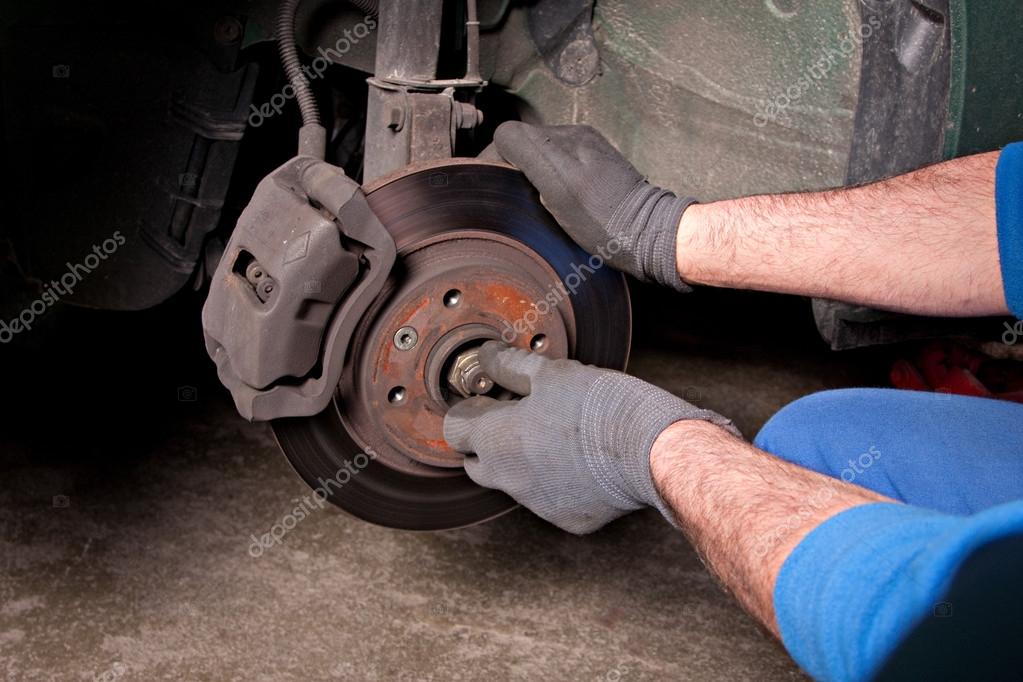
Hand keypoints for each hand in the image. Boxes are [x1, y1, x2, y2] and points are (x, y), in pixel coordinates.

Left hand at [443, 342, 738, 533]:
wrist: (650, 450)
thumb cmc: (600, 406)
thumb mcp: (551, 373)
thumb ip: (509, 366)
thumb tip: (487, 355)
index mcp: (496, 442)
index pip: (455, 431)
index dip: (469, 411)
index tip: (487, 400)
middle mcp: (509, 480)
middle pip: (477, 464)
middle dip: (487, 443)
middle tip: (515, 418)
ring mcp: (537, 505)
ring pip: (515, 482)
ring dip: (524, 463)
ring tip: (558, 436)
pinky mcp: (568, 519)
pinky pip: (551, 500)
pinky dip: (558, 482)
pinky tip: (582, 461)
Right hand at [493, 122, 694, 290]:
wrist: (647, 231)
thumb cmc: (603, 223)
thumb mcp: (556, 195)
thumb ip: (528, 159)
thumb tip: (503, 143)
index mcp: (559, 143)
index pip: (508, 135)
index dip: (496, 156)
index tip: (495, 178)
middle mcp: (573, 135)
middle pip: (525, 139)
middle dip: (515, 162)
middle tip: (518, 192)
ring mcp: (588, 141)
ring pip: (543, 146)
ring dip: (536, 165)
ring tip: (542, 194)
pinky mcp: (599, 152)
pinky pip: (563, 152)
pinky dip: (555, 167)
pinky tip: (564, 190)